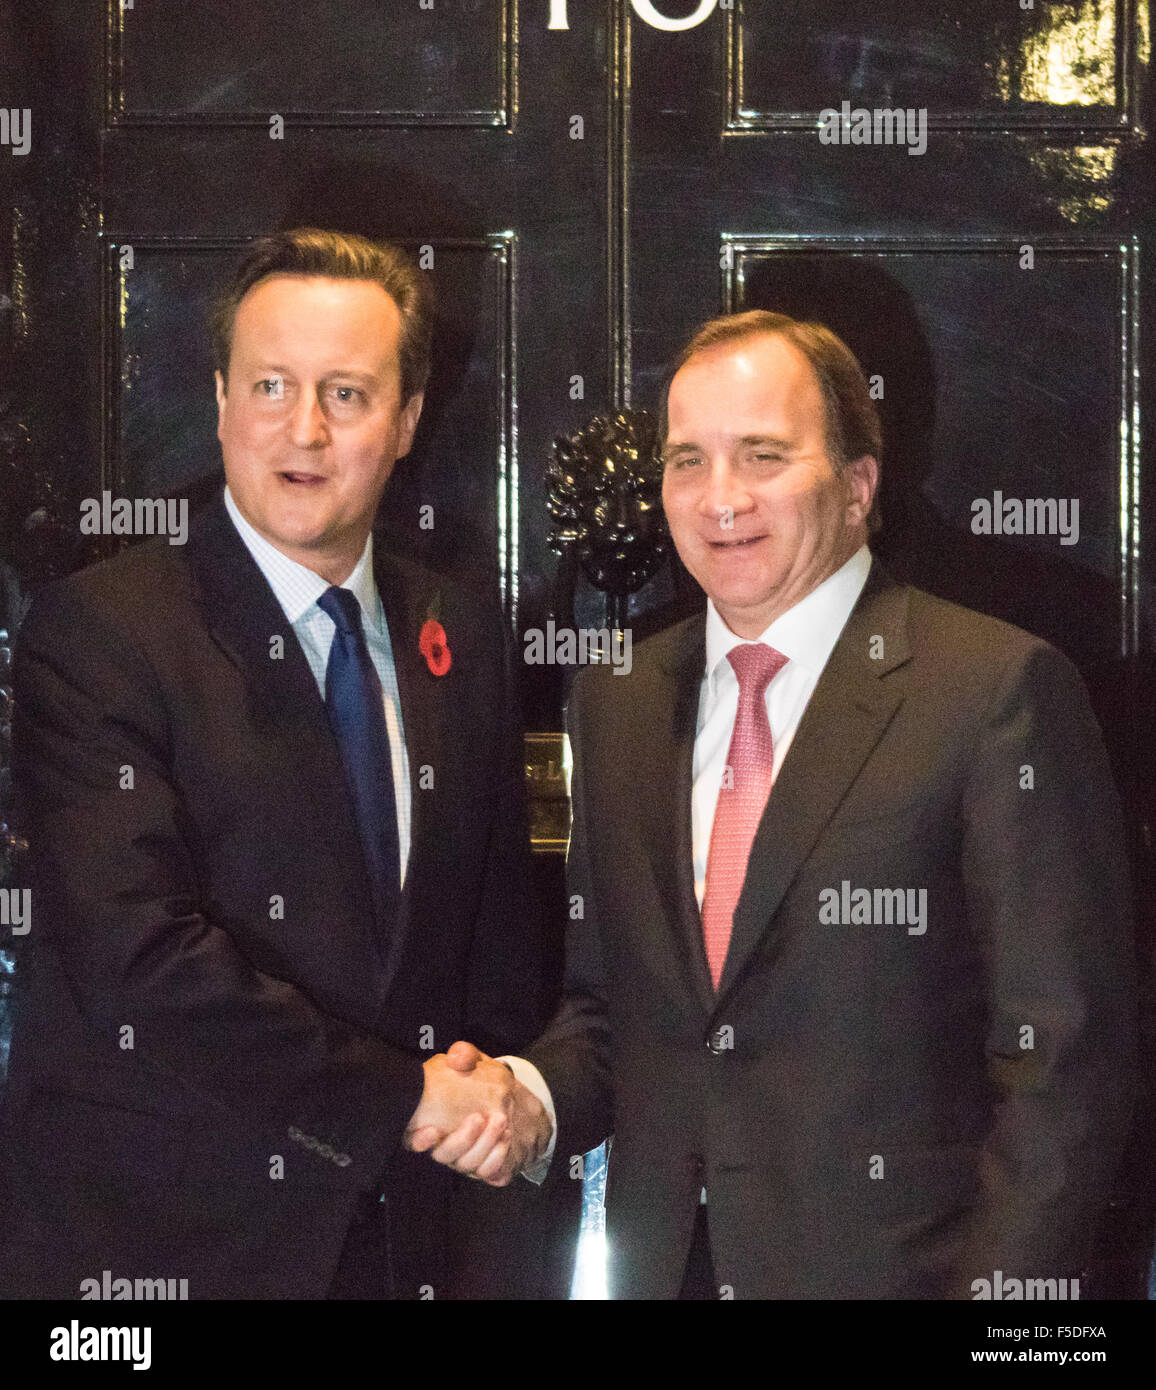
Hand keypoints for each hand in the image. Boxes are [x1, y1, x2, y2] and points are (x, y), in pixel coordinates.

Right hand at [404, 1046, 514, 1162]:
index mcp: (429, 1122)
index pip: (412, 1140)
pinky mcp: (482, 1165)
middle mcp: (443, 1144)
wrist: (499, 1095)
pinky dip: (496, 1158)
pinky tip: (505, 1138)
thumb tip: (458, 1056)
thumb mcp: (467, 1062)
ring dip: (483, 1145)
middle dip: (462, 1140)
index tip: (432, 1130)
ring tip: (500, 1122)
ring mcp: (462, 1157)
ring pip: (466, 1164)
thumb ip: (462, 1057)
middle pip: (444, 1155)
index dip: (418, 1140)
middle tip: (477, 1118)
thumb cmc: (472, 1078)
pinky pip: (486, 1172)